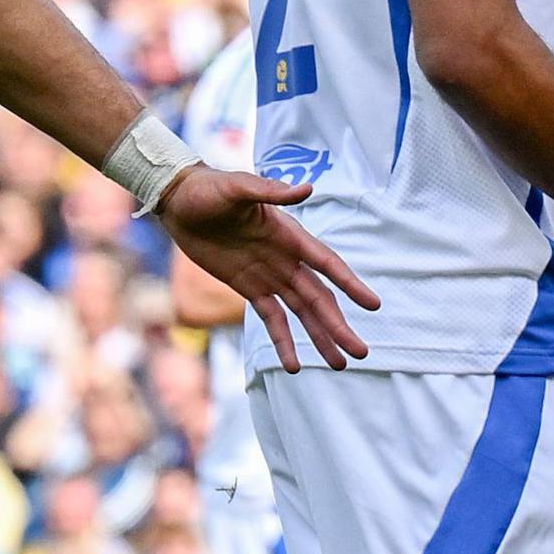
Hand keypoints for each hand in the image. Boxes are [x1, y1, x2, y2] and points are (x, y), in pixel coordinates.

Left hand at [155, 166, 380, 369]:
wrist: (180, 202)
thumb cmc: (209, 189)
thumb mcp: (237, 187)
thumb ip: (270, 191)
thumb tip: (307, 189)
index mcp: (290, 235)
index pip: (327, 264)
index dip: (350, 284)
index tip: (372, 305)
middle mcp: (287, 259)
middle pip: (320, 298)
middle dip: (339, 325)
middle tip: (361, 353)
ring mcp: (270, 276)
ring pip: (302, 313)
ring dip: (321, 338)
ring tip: (340, 364)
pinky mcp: (250, 288)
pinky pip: (272, 319)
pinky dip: (284, 341)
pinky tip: (294, 366)